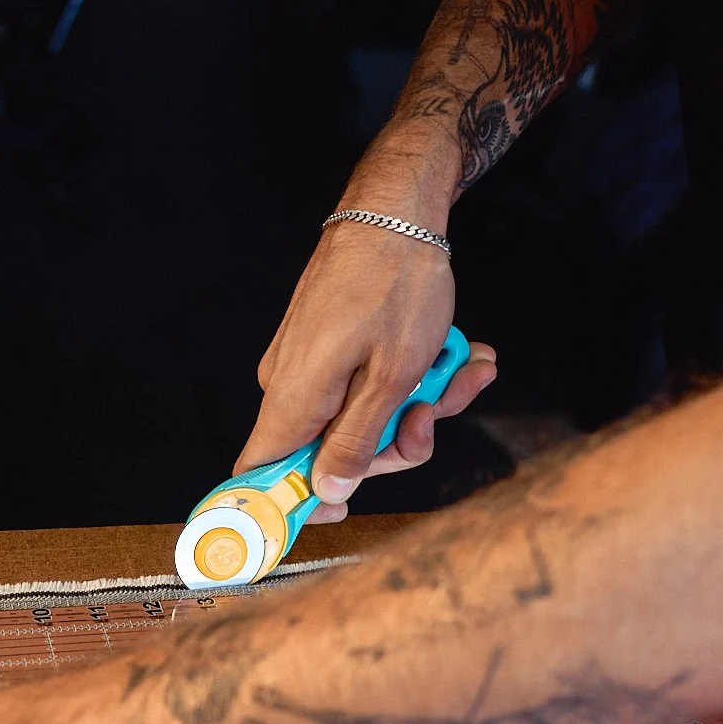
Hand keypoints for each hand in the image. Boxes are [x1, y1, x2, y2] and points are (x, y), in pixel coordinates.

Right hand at [237, 219, 496, 522]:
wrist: (394, 211)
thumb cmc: (395, 286)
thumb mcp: (392, 377)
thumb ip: (356, 442)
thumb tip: (325, 492)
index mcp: (293, 399)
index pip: (259, 475)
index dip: (293, 506)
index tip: (342, 512)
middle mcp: (290, 385)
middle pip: (331, 452)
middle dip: (397, 440)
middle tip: (435, 409)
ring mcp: (309, 365)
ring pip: (361, 415)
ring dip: (420, 401)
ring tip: (464, 367)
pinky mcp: (329, 346)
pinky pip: (367, 382)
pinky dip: (412, 374)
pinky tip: (457, 353)